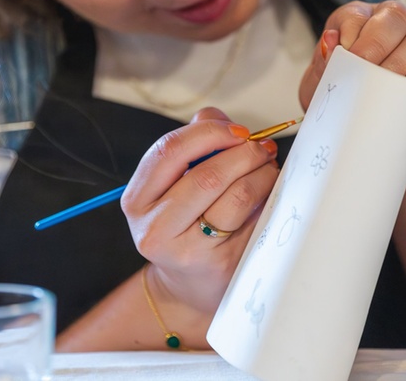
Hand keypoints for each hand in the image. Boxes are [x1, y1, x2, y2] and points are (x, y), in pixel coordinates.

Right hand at [121, 108, 278, 313]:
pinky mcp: (220, 266)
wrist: (191, 286)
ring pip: (236, 196)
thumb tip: (218, 119)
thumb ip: (193, 146)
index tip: (237, 131)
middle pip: (206, 175)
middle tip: (262, 148)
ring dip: (262, 173)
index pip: (169, 152)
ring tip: (268, 168)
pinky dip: (268, 198)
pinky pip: (254, 219)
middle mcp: (154, 228)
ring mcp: (186, 252)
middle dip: (243, 153)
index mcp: (136, 200)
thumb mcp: (175, 185)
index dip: (208, 133)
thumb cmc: (185, 226)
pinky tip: (268, 194)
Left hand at [299, 0, 405, 133]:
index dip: (349, 34)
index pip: (357, 15)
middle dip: (376, 43)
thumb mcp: (321, 89)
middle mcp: (393, 23)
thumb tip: (329, 42)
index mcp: (358, 20)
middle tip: (365, 72)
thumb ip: (322, 67)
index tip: (343, 60)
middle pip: (395, 16)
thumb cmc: (343, 103)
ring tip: (391, 82)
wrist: (371, 134)